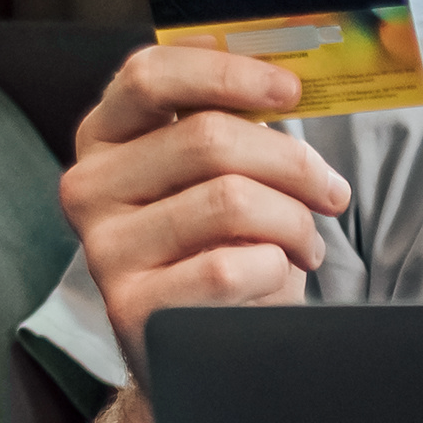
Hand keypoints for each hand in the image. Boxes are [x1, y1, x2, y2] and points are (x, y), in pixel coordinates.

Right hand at [65, 43, 355, 370]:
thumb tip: (288, 76)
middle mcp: (90, 186)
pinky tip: (276, 278)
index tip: (291, 90)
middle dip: (294, 165)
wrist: (193, 349)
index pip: (149, 75)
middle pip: (210, 139)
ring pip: (231, 201)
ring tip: (307, 245)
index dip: (228, 72)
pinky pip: (232, 267)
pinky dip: (276, 270)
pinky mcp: (132, 307)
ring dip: (295, 223)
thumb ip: (231, 124)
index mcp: (104, 137)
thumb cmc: (214, 247)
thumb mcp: (212, 179)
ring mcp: (104, 249)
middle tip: (332, 193)